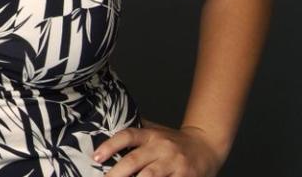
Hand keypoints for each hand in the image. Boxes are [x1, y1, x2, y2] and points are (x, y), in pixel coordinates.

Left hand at [95, 120, 222, 176]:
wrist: (206, 145)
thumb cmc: (173, 140)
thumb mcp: (155, 130)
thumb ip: (135, 133)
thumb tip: (104, 132)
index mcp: (151, 134)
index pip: (127, 136)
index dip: (110, 145)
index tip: (95, 156)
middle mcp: (161, 147)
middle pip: (134, 160)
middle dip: (116, 173)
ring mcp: (174, 163)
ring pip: (150, 176)